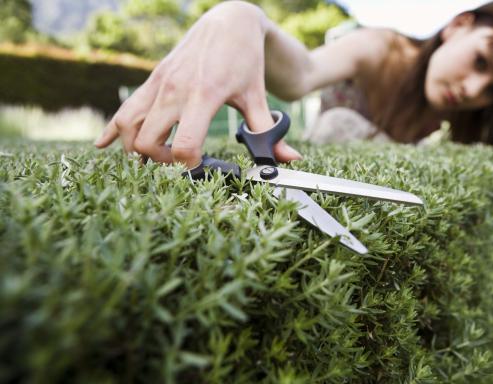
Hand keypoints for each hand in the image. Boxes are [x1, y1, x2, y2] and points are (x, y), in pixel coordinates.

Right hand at [94, 2, 301, 168]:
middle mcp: (175, 90)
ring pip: (128, 125)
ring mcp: (159, 84)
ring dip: (136, 149)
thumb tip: (288, 160)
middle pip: (148, 141)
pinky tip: (103, 145)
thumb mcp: (258, 98)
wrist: (229, 22)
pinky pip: (124, 108)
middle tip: (180, 163)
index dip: (190, 166)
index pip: (185, 145)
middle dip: (161, 162)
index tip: (201, 168)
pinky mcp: (152, 80)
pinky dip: (113, 130)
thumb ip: (268, 132)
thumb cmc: (245, 61)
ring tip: (152, 159)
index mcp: (204, 96)